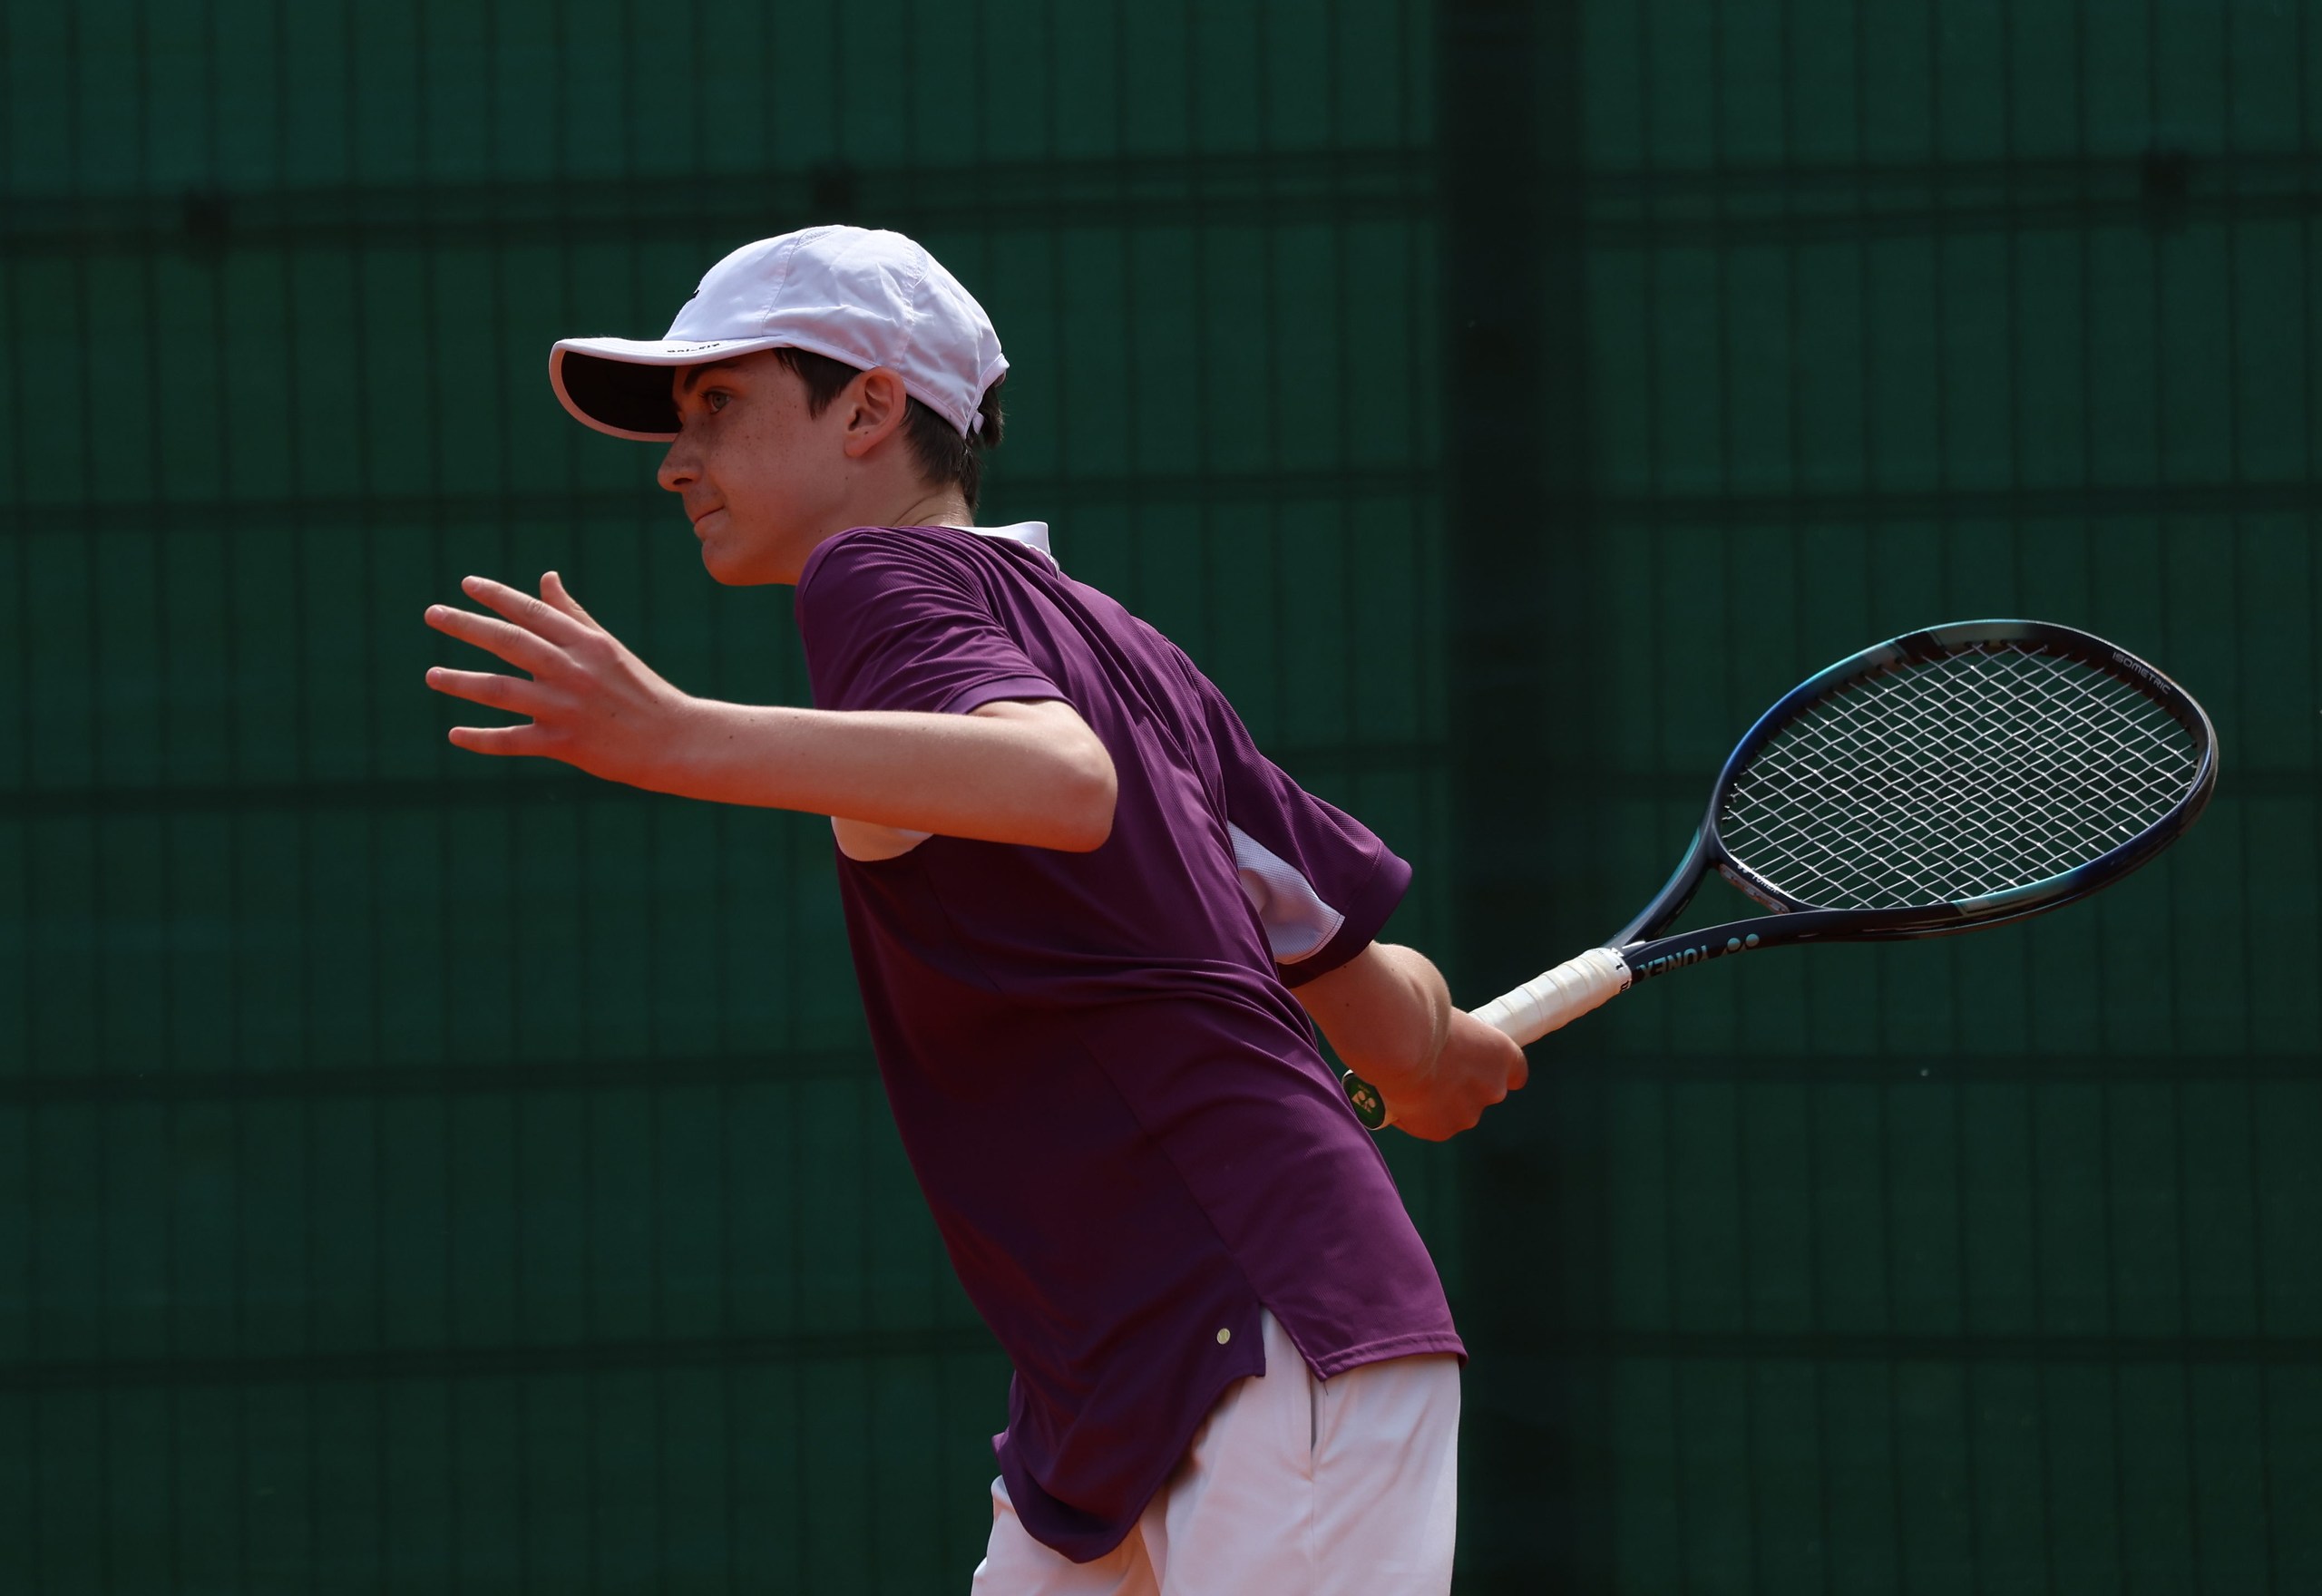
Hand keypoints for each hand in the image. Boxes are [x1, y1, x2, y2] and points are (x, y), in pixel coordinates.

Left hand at [424, 572, 690, 788]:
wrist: (675, 740)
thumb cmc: (639, 691)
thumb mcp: (607, 647)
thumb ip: (571, 614)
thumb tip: (545, 577)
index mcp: (585, 643)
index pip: (532, 612)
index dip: (496, 596)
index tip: (465, 584)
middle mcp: (572, 670)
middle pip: (508, 642)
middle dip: (466, 625)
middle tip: (432, 614)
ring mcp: (566, 707)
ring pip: (501, 690)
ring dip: (461, 682)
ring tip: (431, 675)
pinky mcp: (564, 744)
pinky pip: (513, 740)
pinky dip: (482, 739)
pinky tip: (455, 735)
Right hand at [1371, 1009, 1529, 1141]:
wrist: (1394, 1043)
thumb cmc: (1416, 1008)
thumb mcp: (1438, 993)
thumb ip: (1446, 1011)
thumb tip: (1428, 1010)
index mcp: (1502, 1053)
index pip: (1516, 1072)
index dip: (1494, 1067)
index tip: (1476, 1061)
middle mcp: (1493, 1088)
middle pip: (1482, 1092)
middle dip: (1459, 1084)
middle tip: (1429, 1064)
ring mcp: (1466, 1114)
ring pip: (1453, 1111)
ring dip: (1435, 1102)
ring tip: (1406, 1080)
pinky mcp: (1438, 1130)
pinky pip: (1426, 1123)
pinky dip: (1411, 1114)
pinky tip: (1394, 1096)